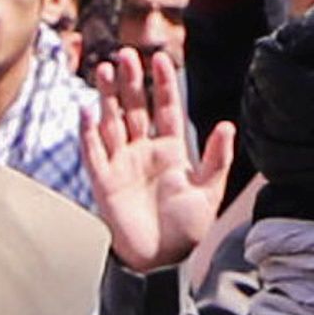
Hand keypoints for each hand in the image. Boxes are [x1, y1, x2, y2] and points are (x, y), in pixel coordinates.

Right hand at [82, 45, 234, 274]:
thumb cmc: (186, 228)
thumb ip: (216, 159)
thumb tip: (227, 125)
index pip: (165, 108)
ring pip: (111, 122)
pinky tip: (87, 111)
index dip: (162, 84)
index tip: (161, 58)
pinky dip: (89, 133)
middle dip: (131, 82)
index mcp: (169, 149)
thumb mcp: (208, 191)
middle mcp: (143, 151)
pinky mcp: (104, 182)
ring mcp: (122, 164)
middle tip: (127, 54)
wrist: (162, 260)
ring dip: (107, 97)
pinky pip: (94, 153)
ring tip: (105, 69)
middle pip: (134, 108)